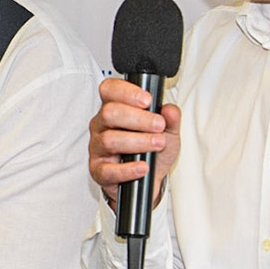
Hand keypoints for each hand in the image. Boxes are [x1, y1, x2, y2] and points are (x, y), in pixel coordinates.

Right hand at [89, 78, 181, 203]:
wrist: (151, 178)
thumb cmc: (153, 150)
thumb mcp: (169, 131)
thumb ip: (171, 119)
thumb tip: (170, 110)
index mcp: (114, 108)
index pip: (109, 89)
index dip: (126, 92)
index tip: (147, 101)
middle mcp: (102, 125)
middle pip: (109, 113)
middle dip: (138, 118)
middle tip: (159, 125)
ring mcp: (98, 148)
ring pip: (109, 140)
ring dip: (138, 142)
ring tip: (157, 144)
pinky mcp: (99, 171)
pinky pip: (108, 170)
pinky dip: (128, 169)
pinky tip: (143, 167)